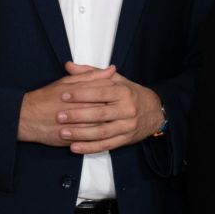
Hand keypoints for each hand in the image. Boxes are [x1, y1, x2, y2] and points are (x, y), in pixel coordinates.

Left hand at [23, 62, 163, 153]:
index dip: (81, 94)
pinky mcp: (126, 139)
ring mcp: (127, 126)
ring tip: (62, 133)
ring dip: (81, 134)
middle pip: (100, 114)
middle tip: (59, 116)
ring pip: (102, 132)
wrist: (155, 111)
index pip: (100, 92)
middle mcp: (127, 109)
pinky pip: (106, 145)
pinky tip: (74, 147)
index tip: (64, 95)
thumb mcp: (116, 80)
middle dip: (78, 115)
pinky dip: (89, 148)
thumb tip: (69, 66)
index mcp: (124, 92)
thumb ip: (91, 73)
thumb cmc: (131, 94)